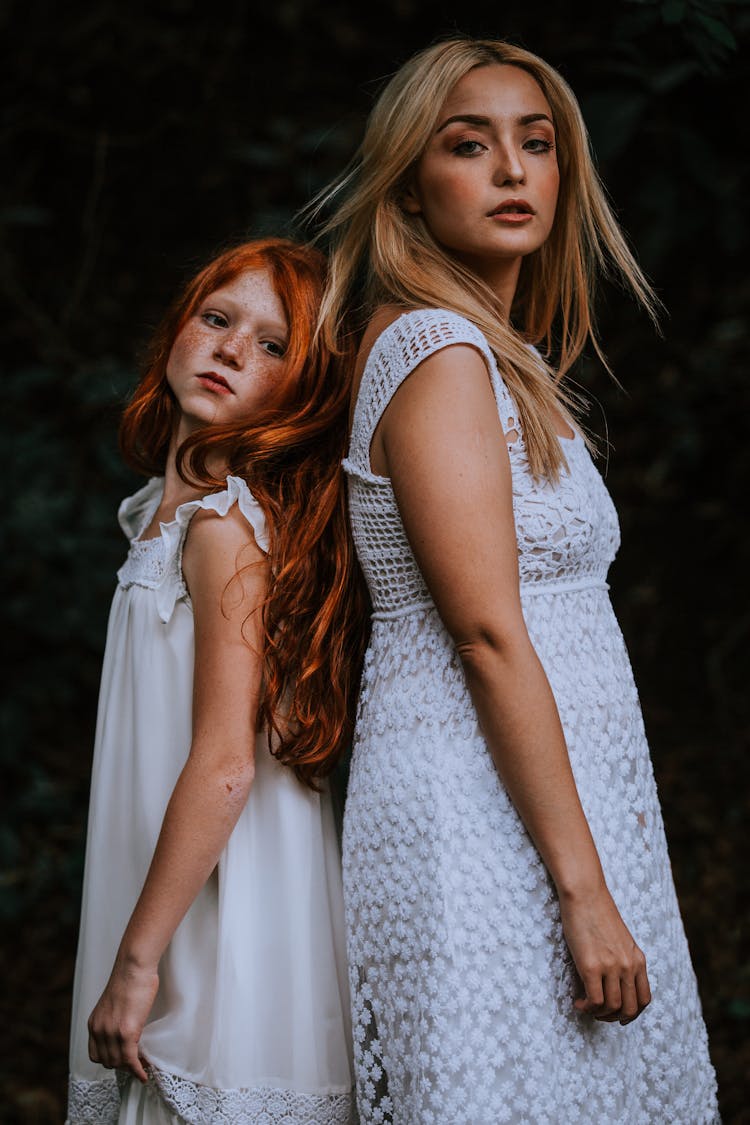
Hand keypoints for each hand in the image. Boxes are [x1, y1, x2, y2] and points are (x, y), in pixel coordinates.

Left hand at [87, 959, 158, 1081]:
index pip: (96, 1054)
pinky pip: (130, 1060)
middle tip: (138, 1062)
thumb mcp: (113, 1003)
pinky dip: (137, 1070)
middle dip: (122, 1065)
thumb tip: (125, 1030)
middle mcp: (98, 1030)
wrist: (134, 966)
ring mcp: (111, 1032)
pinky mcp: (126, 1032)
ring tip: (143, 1064)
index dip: (110, 1060)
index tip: (123, 1060)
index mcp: (94, 1023)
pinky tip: (144, 1073)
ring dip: (132, 1067)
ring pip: (119, 1063)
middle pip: (107, 1061)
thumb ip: (113, 1020)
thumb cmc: (130, 978)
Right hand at [559, 884, 650, 1024]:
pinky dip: (587, 1007)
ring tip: (586, 1006)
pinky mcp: (592, 966)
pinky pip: (595, 1000)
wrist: (585, 893)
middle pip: (630, 1008)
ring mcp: (612, 966)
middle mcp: (629, 965)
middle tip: (599, 1014)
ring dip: (599, 1014)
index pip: (644, 999)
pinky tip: (578, 1002)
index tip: (618, 1015)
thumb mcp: (619, 939)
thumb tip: (613, 982)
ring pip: (612, 1007)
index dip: (632, 1013)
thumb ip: (622, 959)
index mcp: (638, 959)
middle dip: (614, 1018)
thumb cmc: (597, 912)